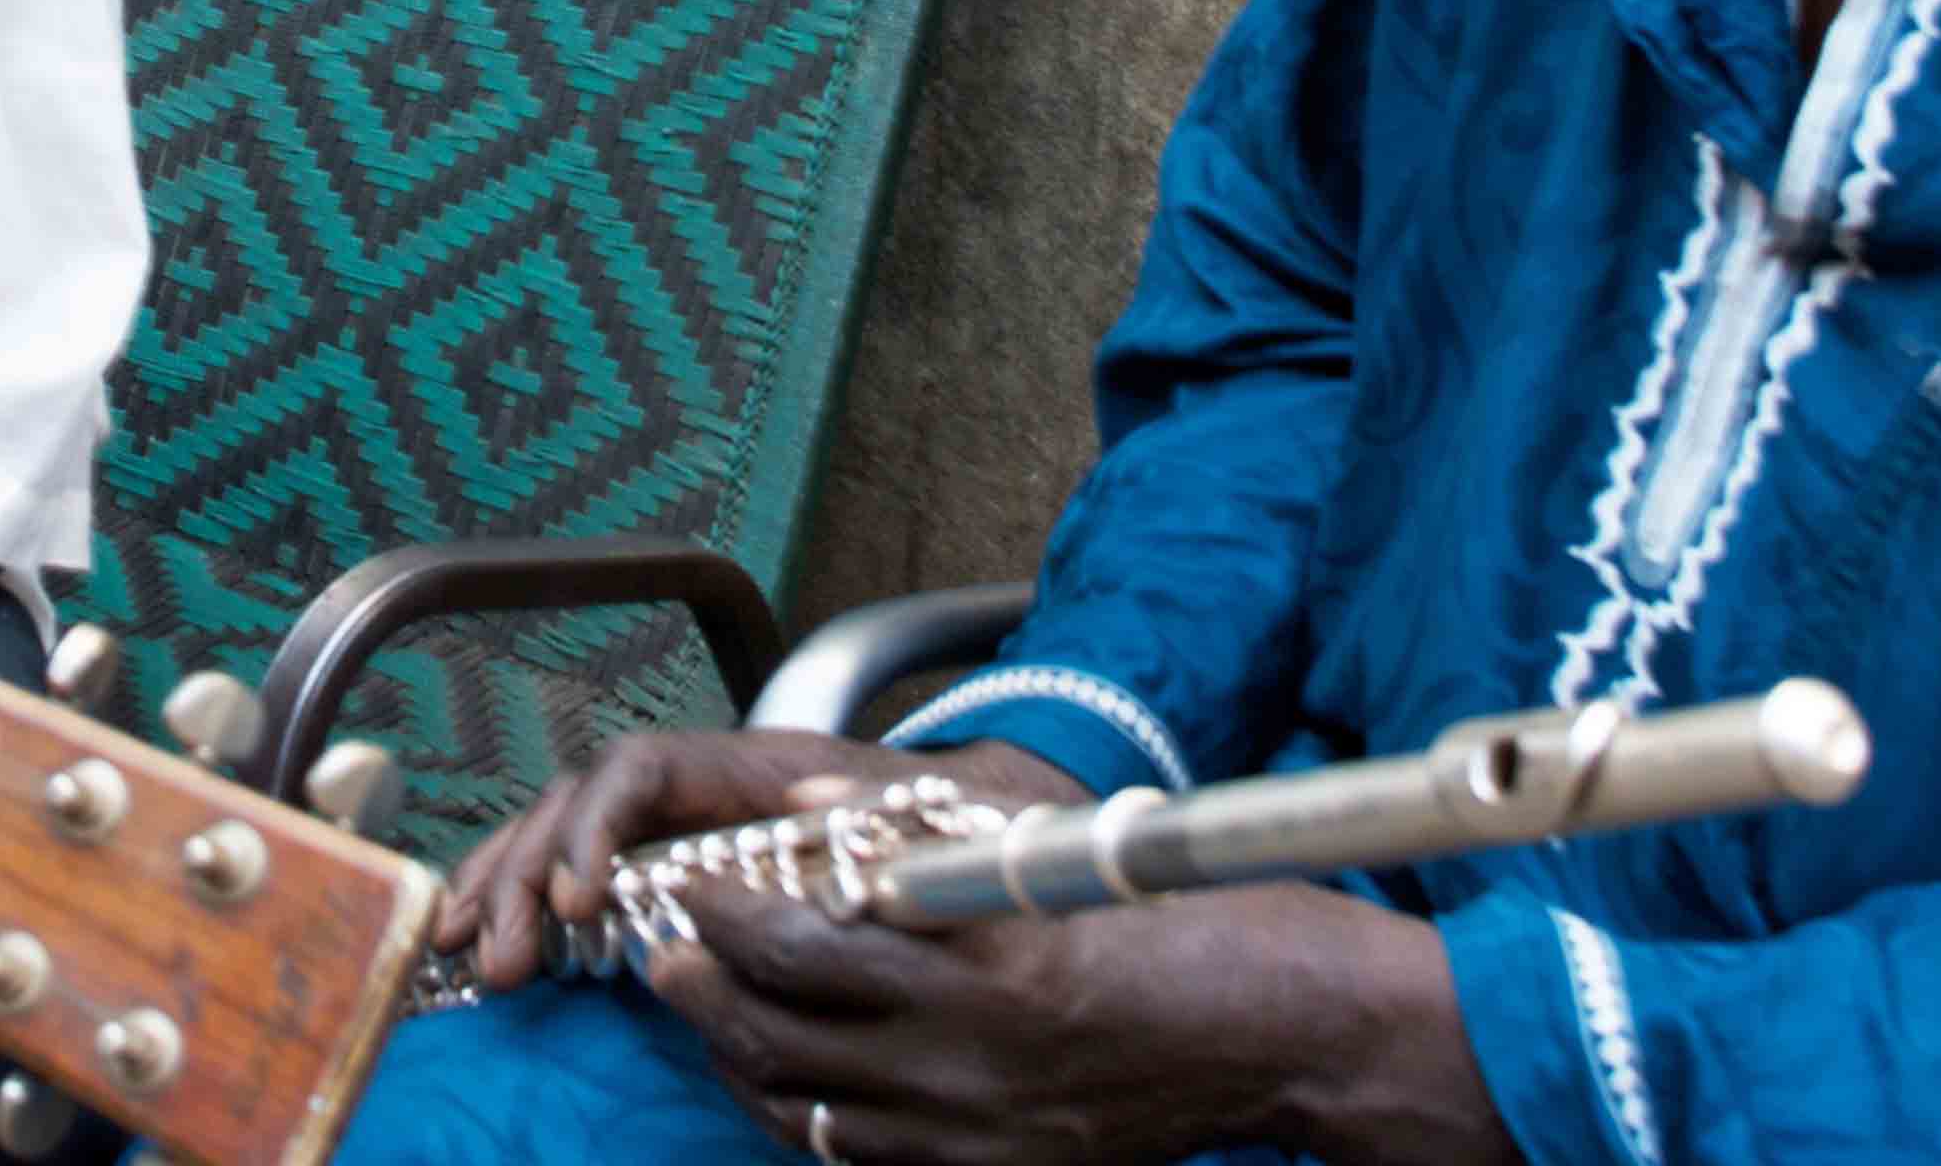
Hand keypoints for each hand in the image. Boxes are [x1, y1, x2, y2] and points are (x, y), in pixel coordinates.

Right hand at [433, 731, 1082, 992]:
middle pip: (582, 805)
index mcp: (752, 767)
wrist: (977, 846)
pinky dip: (527, 910)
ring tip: (475, 953)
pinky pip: (579, 884)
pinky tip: (493, 949)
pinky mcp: (672, 879)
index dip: (598, 822)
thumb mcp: (931, 818)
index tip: (581, 895)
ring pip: (565, 839)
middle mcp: (702, 790)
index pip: (644, 768)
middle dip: (526, 870)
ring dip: (508, 889)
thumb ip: (881, 814)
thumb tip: (820, 811)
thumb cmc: (953, 830)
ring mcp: (679, 831)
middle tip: (501, 951)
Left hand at [649, 876, 1510, 1165]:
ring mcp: (979, 1131)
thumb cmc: (1169, 916)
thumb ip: (920, 835)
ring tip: (706, 1008)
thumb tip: (809, 808)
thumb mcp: (1044, 850)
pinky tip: (785, 1072)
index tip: (685, 883)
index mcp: (977, 963)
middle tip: (666, 950)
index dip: (721, 915)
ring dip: (736, 1054)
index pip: (797, 944)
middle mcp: (968, 1058)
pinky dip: (805, 1111)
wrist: (1274, 1028)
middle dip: (703, 988)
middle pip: (780, 1033)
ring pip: (805, 1102)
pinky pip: (861, 1153)